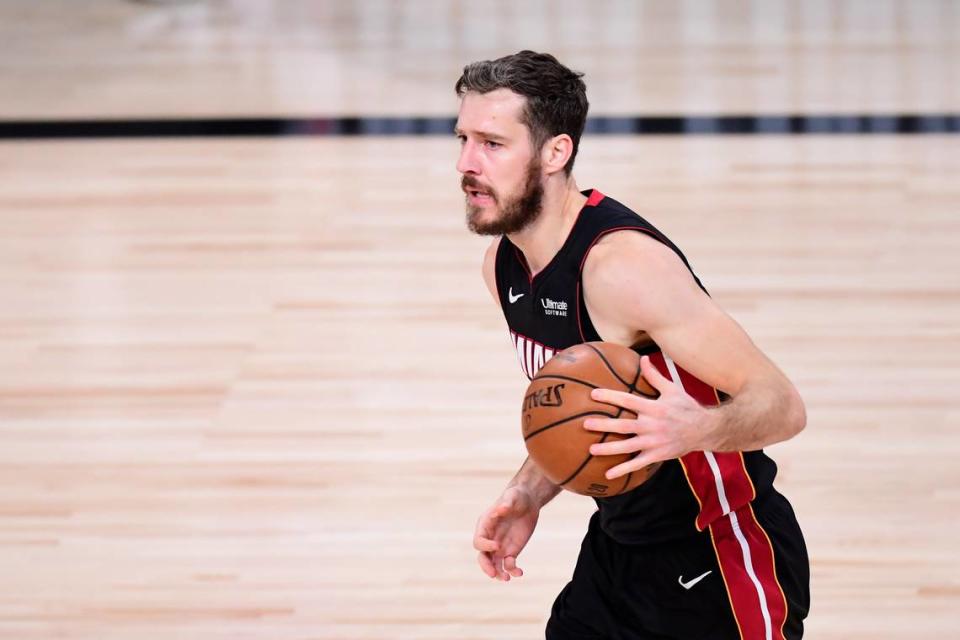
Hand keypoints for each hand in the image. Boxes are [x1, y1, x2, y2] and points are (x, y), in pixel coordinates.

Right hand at [472, 486, 539, 581]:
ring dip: (499, 573)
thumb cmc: (516, 497)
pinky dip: (512, 570)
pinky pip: (508, 565)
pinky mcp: (511, 551)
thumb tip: (501, 509)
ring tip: (507, 579)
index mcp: (485, 525)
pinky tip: (520, 572)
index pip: (479, 541)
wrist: (528, 502)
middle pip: (483, 556)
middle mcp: (490, 538)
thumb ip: (506, 503)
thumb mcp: (512, 497)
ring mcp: (500, 546)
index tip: (498, 546)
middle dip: (486, 566)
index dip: (486, 546)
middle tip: (494, 574)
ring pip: (494, 564)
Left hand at [583, 355, 712, 479]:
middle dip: (604, 424)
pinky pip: (637, 464)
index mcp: (653, 408)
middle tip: (585, 423)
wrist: (705, 430)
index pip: (628, 401)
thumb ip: (655, 376)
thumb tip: (643, 358)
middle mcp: (652, 425)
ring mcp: (654, 442)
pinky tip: (608, 474)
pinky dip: (623, 469)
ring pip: (628, 446)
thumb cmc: (686, 407)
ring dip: (609, 448)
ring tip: (591, 449)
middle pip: (624, 425)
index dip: (610, 397)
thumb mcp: (672, 389)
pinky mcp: (657, 455)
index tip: (593, 394)